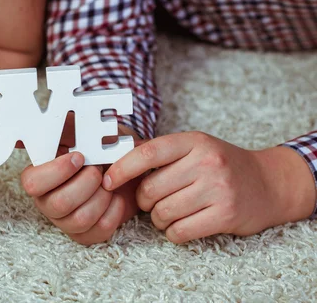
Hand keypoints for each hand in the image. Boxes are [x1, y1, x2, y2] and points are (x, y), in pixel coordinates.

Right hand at [20, 114, 140, 244]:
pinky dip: (113, 212)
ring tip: (108, 183)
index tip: (79, 157)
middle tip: (98, 170)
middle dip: (85, 184)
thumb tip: (38, 124)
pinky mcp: (86, 233)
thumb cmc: (103, 147)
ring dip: (101, 198)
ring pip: (79, 219)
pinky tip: (116, 197)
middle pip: (58, 204)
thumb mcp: (85, 131)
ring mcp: (66, 220)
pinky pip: (97, 231)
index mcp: (42, 175)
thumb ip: (64, 127)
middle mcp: (49, 200)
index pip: (32, 183)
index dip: (57, 172)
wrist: (131, 167)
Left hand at [102, 131, 315, 242]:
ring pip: (163, 213)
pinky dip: (173, 232)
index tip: (107, 181)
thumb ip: (158, 151)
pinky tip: (181, 225)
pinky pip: (180, 231)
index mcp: (193, 142)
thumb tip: (113, 152)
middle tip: (154, 200)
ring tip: (170, 212)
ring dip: (159, 219)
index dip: (122, 168)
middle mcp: (206, 162)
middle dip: (145, 200)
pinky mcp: (226, 215)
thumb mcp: (193, 147)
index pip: (148, 153)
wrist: (268, 183)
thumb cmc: (220, 164)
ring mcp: (218, 189)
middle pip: (151, 189)